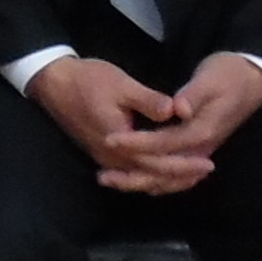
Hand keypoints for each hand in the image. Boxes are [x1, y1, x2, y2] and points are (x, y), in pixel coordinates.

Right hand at [28, 51, 261, 194]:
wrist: (54, 83)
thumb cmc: (88, 81)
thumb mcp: (121, 84)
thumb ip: (149, 101)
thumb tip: (176, 110)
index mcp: (120, 144)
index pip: (158, 165)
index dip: (184, 165)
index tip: (207, 163)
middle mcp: (113, 159)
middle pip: (151, 178)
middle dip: (180, 176)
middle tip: (206, 170)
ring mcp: (106, 159)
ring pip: (141, 179)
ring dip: (166, 178)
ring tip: (191, 174)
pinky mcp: (103, 153)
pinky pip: (131, 172)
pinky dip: (150, 174)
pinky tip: (163, 169)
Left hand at [110, 52, 261, 193]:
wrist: (253, 80)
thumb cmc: (229, 75)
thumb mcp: (211, 78)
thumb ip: (194, 95)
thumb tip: (179, 109)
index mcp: (202, 131)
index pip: (163, 143)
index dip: (136, 144)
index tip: (110, 140)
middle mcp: (201, 149)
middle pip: (164, 172)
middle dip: (133, 175)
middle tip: (102, 177)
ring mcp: (201, 153)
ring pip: (169, 180)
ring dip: (140, 182)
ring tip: (111, 181)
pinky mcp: (198, 151)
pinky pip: (175, 176)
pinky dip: (155, 181)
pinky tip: (136, 178)